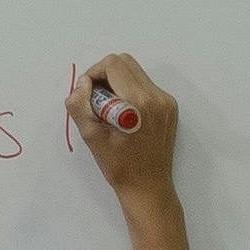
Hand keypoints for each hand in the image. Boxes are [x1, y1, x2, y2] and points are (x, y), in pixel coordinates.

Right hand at [67, 53, 190, 249]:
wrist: (148, 187)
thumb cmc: (119, 167)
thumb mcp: (92, 138)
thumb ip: (80, 106)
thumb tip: (81, 85)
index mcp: (138, 102)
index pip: (112, 64)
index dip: (93, 74)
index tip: (87, 95)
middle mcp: (156, 96)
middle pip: (125, 62)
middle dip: (105, 75)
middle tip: (95, 100)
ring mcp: (166, 101)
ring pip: (135, 73)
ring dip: (117, 83)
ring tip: (109, 110)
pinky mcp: (170, 107)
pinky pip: (145, 86)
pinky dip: (130, 92)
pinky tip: (124, 116)